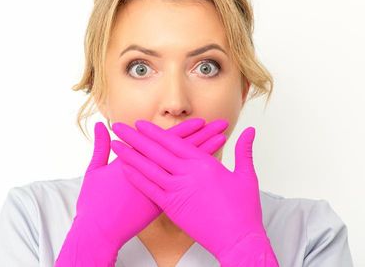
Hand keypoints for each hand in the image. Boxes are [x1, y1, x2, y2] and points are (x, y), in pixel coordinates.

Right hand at [55, 118, 228, 266]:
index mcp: (137, 162)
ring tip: (222, 143)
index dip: (185, 130)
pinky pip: (186, 189)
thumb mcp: (95, 171)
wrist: (99, 230)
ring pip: (189, 170)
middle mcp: (152, 175)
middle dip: (203, 137)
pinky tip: (211, 173)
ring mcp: (160, 191)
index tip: (201, 121)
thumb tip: (101, 128)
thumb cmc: (95, 202)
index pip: (166, 142)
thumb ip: (100, 147)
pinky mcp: (162, 206)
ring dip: (207, 155)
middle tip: (220, 125)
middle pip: (184, 152)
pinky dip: (199, 180)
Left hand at [110, 120, 278, 265]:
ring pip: (148, 167)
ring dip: (130, 155)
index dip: (154, 132)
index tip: (140, 124)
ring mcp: (178, 190)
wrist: (238, 239)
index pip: (174, 142)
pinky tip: (123, 169)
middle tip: (119, 127)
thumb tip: (250, 131)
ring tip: (114, 145)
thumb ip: (244, 151)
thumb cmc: (244, 210)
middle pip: (156, 151)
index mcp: (205, 164)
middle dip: (135, 137)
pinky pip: (149, 189)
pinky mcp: (171, 206)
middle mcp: (188, 174)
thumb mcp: (246, 176)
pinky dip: (136, 177)